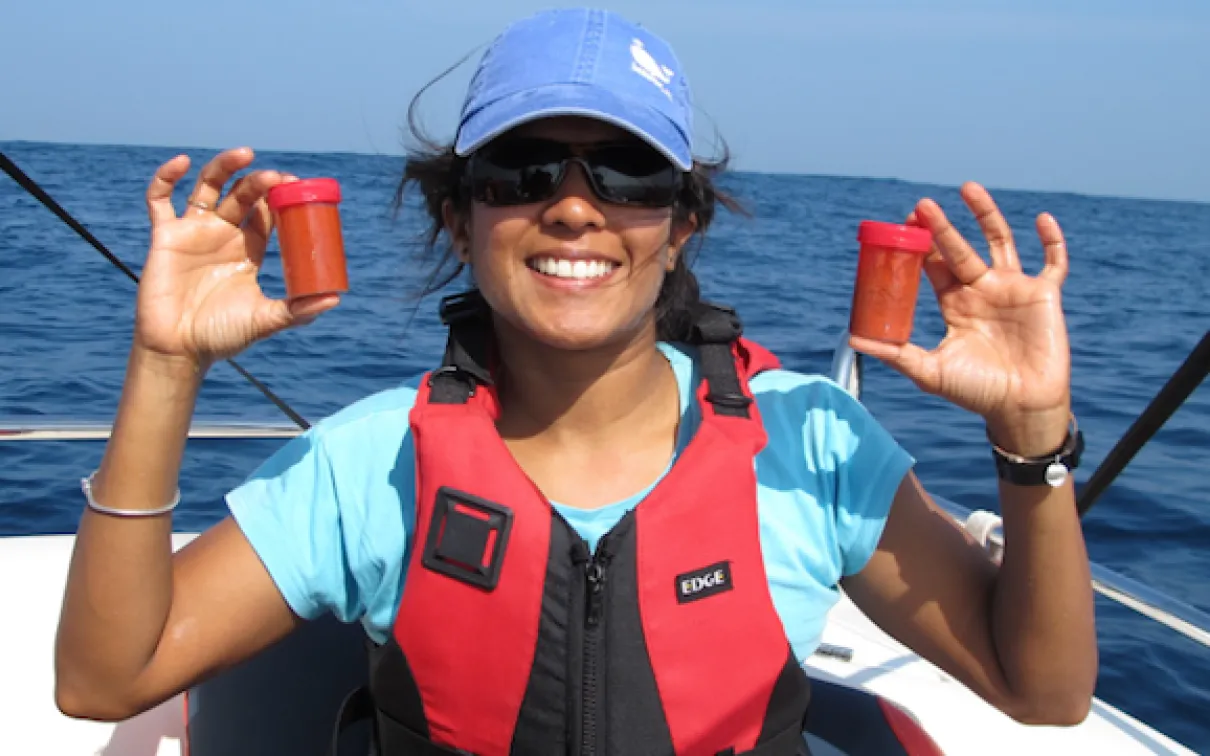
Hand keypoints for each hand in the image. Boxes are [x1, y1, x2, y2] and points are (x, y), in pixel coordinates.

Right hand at [133, 148, 338, 370]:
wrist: (179, 350)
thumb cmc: (222, 336)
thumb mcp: (266, 319)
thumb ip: (298, 311)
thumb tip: (334, 299)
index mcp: (248, 250)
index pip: (267, 213)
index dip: (280, 197)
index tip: (296, 186)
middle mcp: (222, 236)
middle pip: (242, 196)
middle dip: (259, 182)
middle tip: (276, 177)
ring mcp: (193, 232)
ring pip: (207, 186)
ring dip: (225, 166)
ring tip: (245, 155)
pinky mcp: (164, 236)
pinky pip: (159, 199)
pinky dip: (166, 177)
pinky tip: (182, 162)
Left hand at [850, 182, 1070, 455]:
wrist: (1020, 408)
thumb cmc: (976, 392)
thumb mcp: (929, 371)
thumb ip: (895, 354)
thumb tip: (852, 340)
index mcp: (954, 304)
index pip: (934, 266)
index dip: (919, 246)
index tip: (903, 225)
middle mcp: (981, 291)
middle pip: (959, 249)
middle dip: (941, 227)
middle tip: (921, 205)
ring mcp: (1013, 289)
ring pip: (1000, 241)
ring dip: (985, 214)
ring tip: (967, 188)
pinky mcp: (1044, 295)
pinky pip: (1053, 262)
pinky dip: (1052, 240)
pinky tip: (1042, 219)